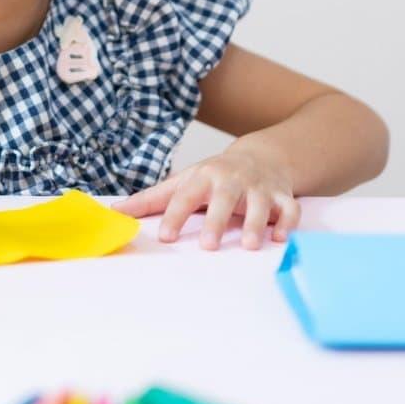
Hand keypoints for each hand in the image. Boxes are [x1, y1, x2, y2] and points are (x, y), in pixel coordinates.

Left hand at [112, 149, 300, 249]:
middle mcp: (232, 181)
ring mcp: (259, 188)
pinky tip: (279, 238)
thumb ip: (152, 199)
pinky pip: (288, 209)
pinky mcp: (282, 197)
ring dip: (256, 224)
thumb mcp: (184, 181)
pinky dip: (287, 223)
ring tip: (250, 245)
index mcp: (204, 177)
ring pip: (259, 205)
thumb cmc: (216, 175)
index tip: (165, 236)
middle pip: (224, 199)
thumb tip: (116, 212)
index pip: (185, 196)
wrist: (263, 157)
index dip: (175, 215)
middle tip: (208, 246)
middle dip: (217, 221)